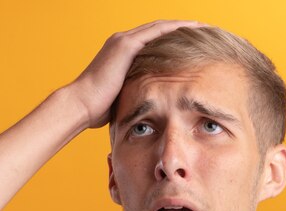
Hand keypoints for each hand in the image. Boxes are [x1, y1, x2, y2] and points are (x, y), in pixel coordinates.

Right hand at [68, 20, 206, 128]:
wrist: (81, 105)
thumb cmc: (97, 109)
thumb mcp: (122, 96)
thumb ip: (135, 92)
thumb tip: (148, 104)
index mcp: (121, 53)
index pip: (153, 41)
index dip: (173, 40)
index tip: (192, 44)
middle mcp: (122, 42)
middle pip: (159, 30)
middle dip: (182, 29)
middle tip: (204, 31)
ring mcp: (123, 41)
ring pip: (160, 27)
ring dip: (183, 26)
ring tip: (204, 28)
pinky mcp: (126, 45)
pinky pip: (156, 32)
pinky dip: (175, 29)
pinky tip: (192, 30)